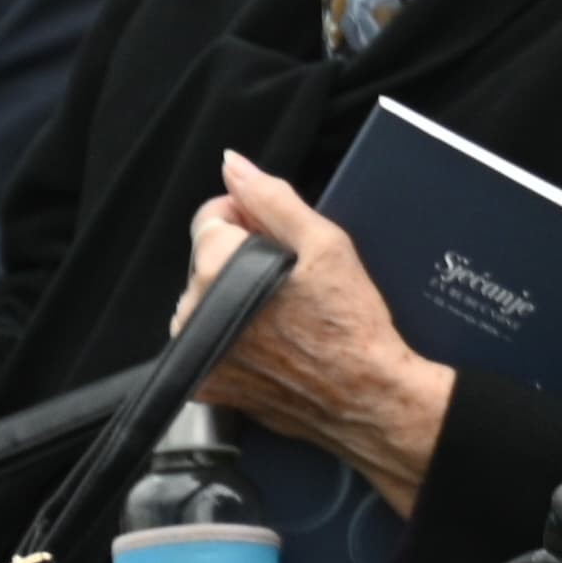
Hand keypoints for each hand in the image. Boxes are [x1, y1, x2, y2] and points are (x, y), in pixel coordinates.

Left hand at [184, 156, 455, 512]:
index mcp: (217, 268)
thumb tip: (233, 166)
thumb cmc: (352, 324)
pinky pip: (210, 341)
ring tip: (287, 315)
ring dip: (236, 299)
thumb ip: (272, 199)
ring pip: (207, 301)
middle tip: (293, 281)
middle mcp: (195, 310)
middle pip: (208, 261)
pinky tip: (274, 342)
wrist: (367, 396)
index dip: (248, 220)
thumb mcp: (325, 243)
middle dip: (242, 261)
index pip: (211, 218)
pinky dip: (235, 337)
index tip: (279, 240)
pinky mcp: (206, 384)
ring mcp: (198, 351)